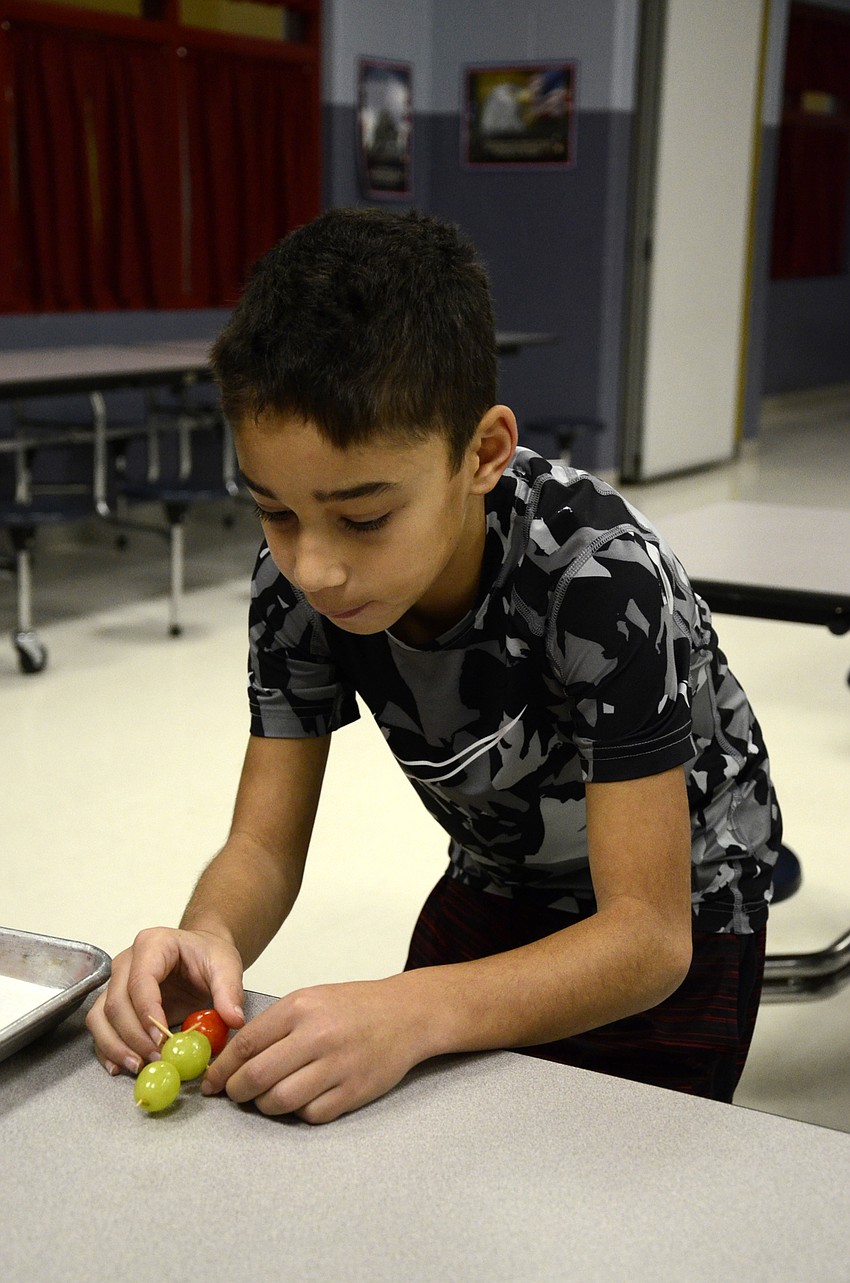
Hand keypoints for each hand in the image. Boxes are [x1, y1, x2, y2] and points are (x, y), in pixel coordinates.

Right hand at [85, 927, 244, 1075]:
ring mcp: (116, 981)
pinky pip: (100, 1027)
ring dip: (115, 1046)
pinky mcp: (113, 1002)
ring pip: (100, 1016)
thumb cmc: (209, 955)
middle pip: (116, 1002)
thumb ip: (229, 991)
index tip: (161, 1040)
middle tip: (155, 1059)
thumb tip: (233, 1019)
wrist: (201, 954)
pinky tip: (120, 1067)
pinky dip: (107, 1049)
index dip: (147, 1013)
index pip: (140, 981)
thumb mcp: (226, 966)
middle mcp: (126, 961)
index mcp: (153, 944)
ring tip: (138, 1066)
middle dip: (133, 1036)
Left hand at [201, 975, 426, 1123]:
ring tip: (265, 1099)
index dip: (222, 1068)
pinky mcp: (354, 1091)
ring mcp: (337, 1066)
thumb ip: (274, 1025)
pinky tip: (300, 1101)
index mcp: (301, 1008)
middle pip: (257, 1076)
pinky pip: (311, 1115)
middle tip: (234, 1094)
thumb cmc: (353, 1007)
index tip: (211, 1081)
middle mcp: (317, 1036)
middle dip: (236, 1092)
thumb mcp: (310, 999)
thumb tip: (233, 1058)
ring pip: (280, 1101)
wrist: (406, 1014)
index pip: (246, 1044)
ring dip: (264, 1106)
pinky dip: (298, 1113)